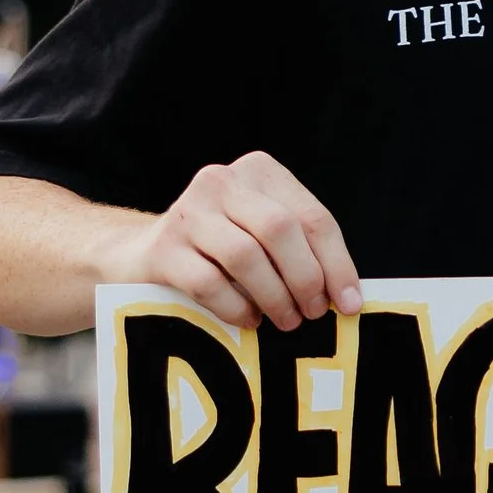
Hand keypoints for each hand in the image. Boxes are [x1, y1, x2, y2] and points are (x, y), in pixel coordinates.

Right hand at [106, 153, 362, 332]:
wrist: (142, 255)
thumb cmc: (222, 250)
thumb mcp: (263, 234)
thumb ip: (302, 250)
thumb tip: (348, 297)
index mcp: (259, 171)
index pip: (312, 217)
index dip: (337, 264)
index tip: (350, 304)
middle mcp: (221, 181)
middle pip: (281, 229)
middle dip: (306, 278)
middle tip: (314, 313)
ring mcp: (187, 212)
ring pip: (246, 255)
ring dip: (275, 296)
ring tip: (285, 321)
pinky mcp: (162, 248)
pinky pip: (209, 283)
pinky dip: (237, 308)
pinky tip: (249, 320)